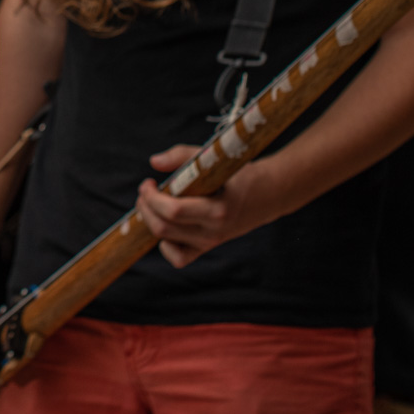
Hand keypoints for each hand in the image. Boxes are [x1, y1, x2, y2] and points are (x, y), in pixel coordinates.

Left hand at [135, 146, 278, 268]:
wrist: (268, 194)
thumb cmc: (238, 173)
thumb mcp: (213, 159)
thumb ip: (182, 156)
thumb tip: (154, 161)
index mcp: (217, 210)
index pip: (173, 211)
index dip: (152, 197)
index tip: (148, 183)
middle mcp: (213, 231)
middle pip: (164, 228)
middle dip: (146, 208)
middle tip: (145, 191)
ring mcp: (210, 242)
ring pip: (167, 241)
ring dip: (151, 220)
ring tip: (151, 203)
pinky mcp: (207, 247)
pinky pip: (179, 257)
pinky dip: (165, 244)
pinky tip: (166, 223)